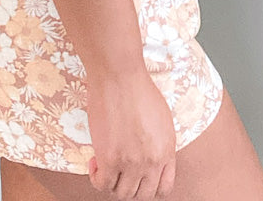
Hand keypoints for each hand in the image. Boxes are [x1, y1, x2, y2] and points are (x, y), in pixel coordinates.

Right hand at [86, 67, 176, 199]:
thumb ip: (158, 142)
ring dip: (112, 181)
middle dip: (130, 185)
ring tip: (106, 163)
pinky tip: (95, 161)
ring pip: (122, 193)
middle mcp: (152, 161)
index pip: (163, 188)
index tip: (137, 175)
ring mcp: (131, 163)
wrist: (120, 75)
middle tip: (119, 170)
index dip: (148, 185)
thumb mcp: (161, 119)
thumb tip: (147, 154)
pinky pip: (102, 185)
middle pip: (142, 195)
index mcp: (167, 151)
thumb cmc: (137, 87)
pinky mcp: (110, 159)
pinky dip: (97, 178)